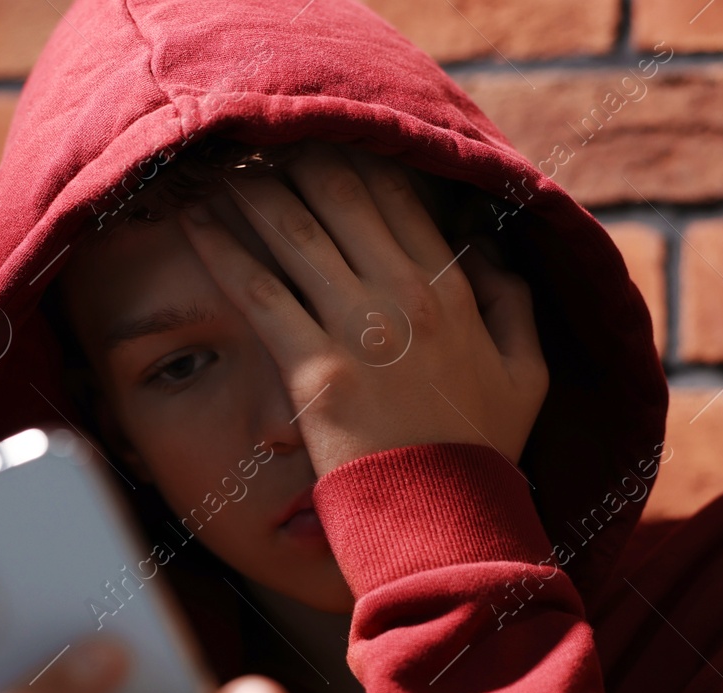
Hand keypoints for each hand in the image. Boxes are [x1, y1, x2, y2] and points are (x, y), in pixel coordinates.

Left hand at [177, 141, 548, 475]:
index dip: (352, 157)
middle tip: (254, 137)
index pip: (397, 197)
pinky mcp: (314, 369)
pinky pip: (259, 292)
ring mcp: (358, 329)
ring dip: (250, 189)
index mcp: (454, 290)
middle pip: (339, 197)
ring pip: (294, 232)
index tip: (317, 138)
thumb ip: (512, 302)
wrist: (447, 524)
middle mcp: (405, 295)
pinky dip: (223, 250)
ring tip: (215, 164)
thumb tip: (487, 250)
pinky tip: (194, 222)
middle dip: (292, 156)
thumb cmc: (482, 455)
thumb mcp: (527, 374)